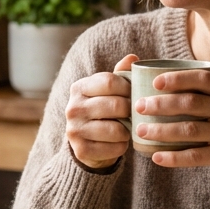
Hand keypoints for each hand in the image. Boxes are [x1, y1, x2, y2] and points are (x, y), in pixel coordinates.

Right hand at [65, 54, 138, 169]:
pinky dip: (122, 146)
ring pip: (116, 129)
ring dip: (128, 130)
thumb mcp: (109, 91)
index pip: (110, 82)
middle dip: (131, 110)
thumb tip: (133, 58)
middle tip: (136, 114)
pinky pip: (114, 148)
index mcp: (79, 88)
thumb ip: (120, 74)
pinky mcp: (81, 150)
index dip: (129, 88)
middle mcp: (73, 108)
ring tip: (128, 128)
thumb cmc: (104, 111)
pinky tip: (119, 142)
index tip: (135, 94)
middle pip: (115, 105)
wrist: (87, 143)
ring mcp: (75, 130)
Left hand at [135, 70, 209, 175]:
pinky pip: (196, 157)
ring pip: (190, 130)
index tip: (156, 82)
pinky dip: (174, 158)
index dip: (178, 79)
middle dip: (161, 104)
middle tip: (139, 106)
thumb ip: (209, 92)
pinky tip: (156, 157)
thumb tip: (164, 83)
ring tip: (141, 131)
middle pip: (192, 104)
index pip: (203, 80)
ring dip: (162, 131)